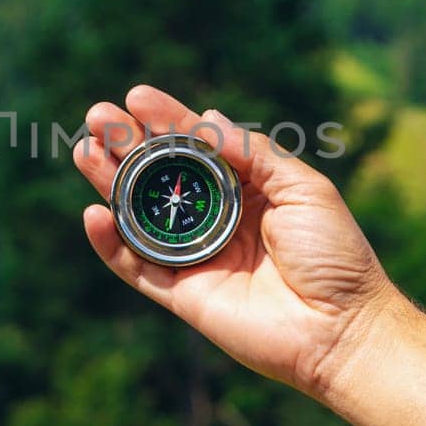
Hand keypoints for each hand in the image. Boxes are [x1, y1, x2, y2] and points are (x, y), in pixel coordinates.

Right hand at [75, 85, 395, 399]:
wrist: (341, 328)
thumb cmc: (334, 255)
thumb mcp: (301, 188)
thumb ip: (253, 154)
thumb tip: (206, 118)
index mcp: (246, 190)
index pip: (196, 147)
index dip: (165, 121)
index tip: (136, 97)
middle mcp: (216, 220)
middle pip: (158, 177)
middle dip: (126, 146)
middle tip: (98, 118)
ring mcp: (196, 258)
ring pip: (139, 217)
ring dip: (109, 185)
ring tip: (84, 151)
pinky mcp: (183, 296)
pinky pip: (137, 268)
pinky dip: (111, 244)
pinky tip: (94, 214)